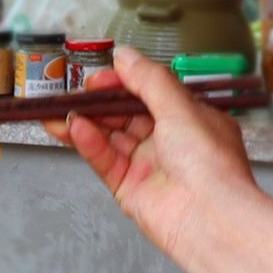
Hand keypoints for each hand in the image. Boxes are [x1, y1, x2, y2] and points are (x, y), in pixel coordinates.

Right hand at [59, 47, 262, 261]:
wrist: (208, 216)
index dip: (123, 82)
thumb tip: (125, 56)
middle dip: (99, 103)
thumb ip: (148, 79)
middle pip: (125, 115)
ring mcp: (148, 165)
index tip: (100, 76)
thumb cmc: (210, 164)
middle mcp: (170, 143)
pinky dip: (88, 143)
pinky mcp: (129, 188)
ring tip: (61, 110)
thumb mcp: (180, 107)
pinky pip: (104, 159)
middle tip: (75, 92)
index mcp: (190, 119)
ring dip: (85, 122)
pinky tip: (74, 128)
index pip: (149, 93)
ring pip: (109, 137)